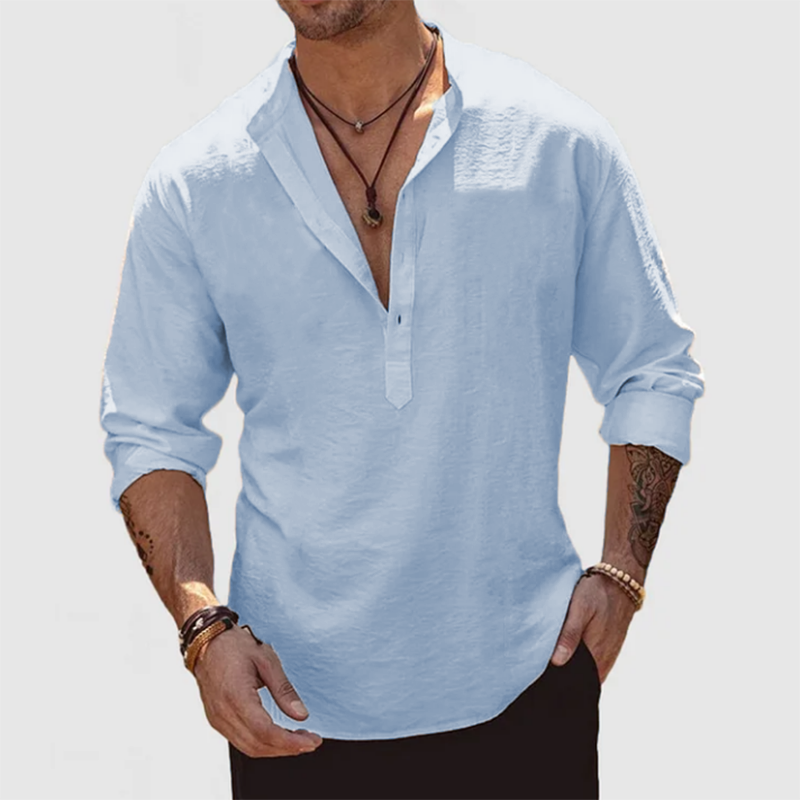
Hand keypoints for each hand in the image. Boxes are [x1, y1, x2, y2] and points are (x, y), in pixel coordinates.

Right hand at [192, 624, 323, 757]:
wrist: (207, 643)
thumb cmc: (234, 646)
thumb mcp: (266, 661)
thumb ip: (284, 690)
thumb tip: (301, 714)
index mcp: (236, 697)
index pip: (265, 732)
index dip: (290, 742)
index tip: (311, 741)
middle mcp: (223, 714)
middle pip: (258, 745)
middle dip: (288, 748)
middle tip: (310, 741)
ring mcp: (218, 720)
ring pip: (249, 748)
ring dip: (276, 749)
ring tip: (297, 740)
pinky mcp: (217, 720)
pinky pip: (240, 741)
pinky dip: (262, 744)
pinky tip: (277, 735)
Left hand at [549, 573, 636, 683]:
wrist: (621, 583)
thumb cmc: (598, 593)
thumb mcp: (581, 609)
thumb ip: (570, 635)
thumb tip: (557, 662)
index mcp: (596, 655)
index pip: (574, 682)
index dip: (557, 681)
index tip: (539, 676)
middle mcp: (603, 661)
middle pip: (578, 679)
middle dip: (561, 676)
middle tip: (540, 666)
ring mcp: (607, 657)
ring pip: (584, 672)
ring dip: (570, 667)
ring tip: (550, 658)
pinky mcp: (608, 650)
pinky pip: (591, 664)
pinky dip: (579, 661)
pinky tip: (566, 650)